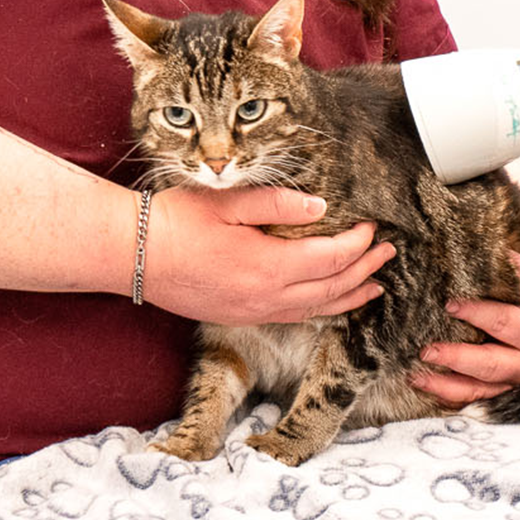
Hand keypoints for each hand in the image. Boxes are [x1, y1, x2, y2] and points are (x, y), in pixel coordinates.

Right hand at [143, 185, 393, 324]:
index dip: (358, 244)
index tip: (372, 227)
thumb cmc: (176, 221)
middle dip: (364, 270)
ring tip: (375, 286)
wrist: (131, 255)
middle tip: (389, 253)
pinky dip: (321, 310)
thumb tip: (321, 207)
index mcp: (268, 267)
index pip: (331, 260)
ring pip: (316, 310)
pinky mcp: (239, 317)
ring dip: (349, 296)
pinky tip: (329, 303)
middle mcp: (265, 298)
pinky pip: (293, 317)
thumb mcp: (229, 202)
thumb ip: (278, 204)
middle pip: (331, 288)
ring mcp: (252, 312)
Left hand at [411, 252, 519, 403]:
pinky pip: (478, 398)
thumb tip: (494, 249)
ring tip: (417, 376)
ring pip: (480, 389)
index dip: (476, 313)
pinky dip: (453, 396)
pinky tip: (427, 388)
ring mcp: (517, 380)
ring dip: (447, 385)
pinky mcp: (508, 389)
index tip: (449, 303)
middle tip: (427, 350)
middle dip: (456, 358)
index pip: (503, 323)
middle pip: (489, 364)